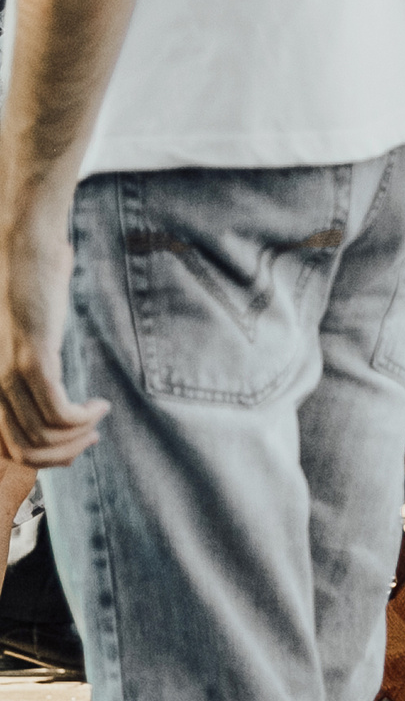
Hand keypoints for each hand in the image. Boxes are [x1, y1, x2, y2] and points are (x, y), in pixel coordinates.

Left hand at [0, 203, 108, 469]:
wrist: (20, 243)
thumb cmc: (24, 281)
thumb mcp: (22, 332)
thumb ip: (27, 360)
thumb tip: (51, 384)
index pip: (8, 446)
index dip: (44, 457)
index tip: (75, 441)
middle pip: (24, 450)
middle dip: (64, 455)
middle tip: (91, 437)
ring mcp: (8, 371)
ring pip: (44, 435)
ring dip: (78, 437)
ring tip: (97, 420)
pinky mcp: (33, 357)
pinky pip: (59, 411)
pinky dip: (84, 417)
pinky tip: (99, 404)